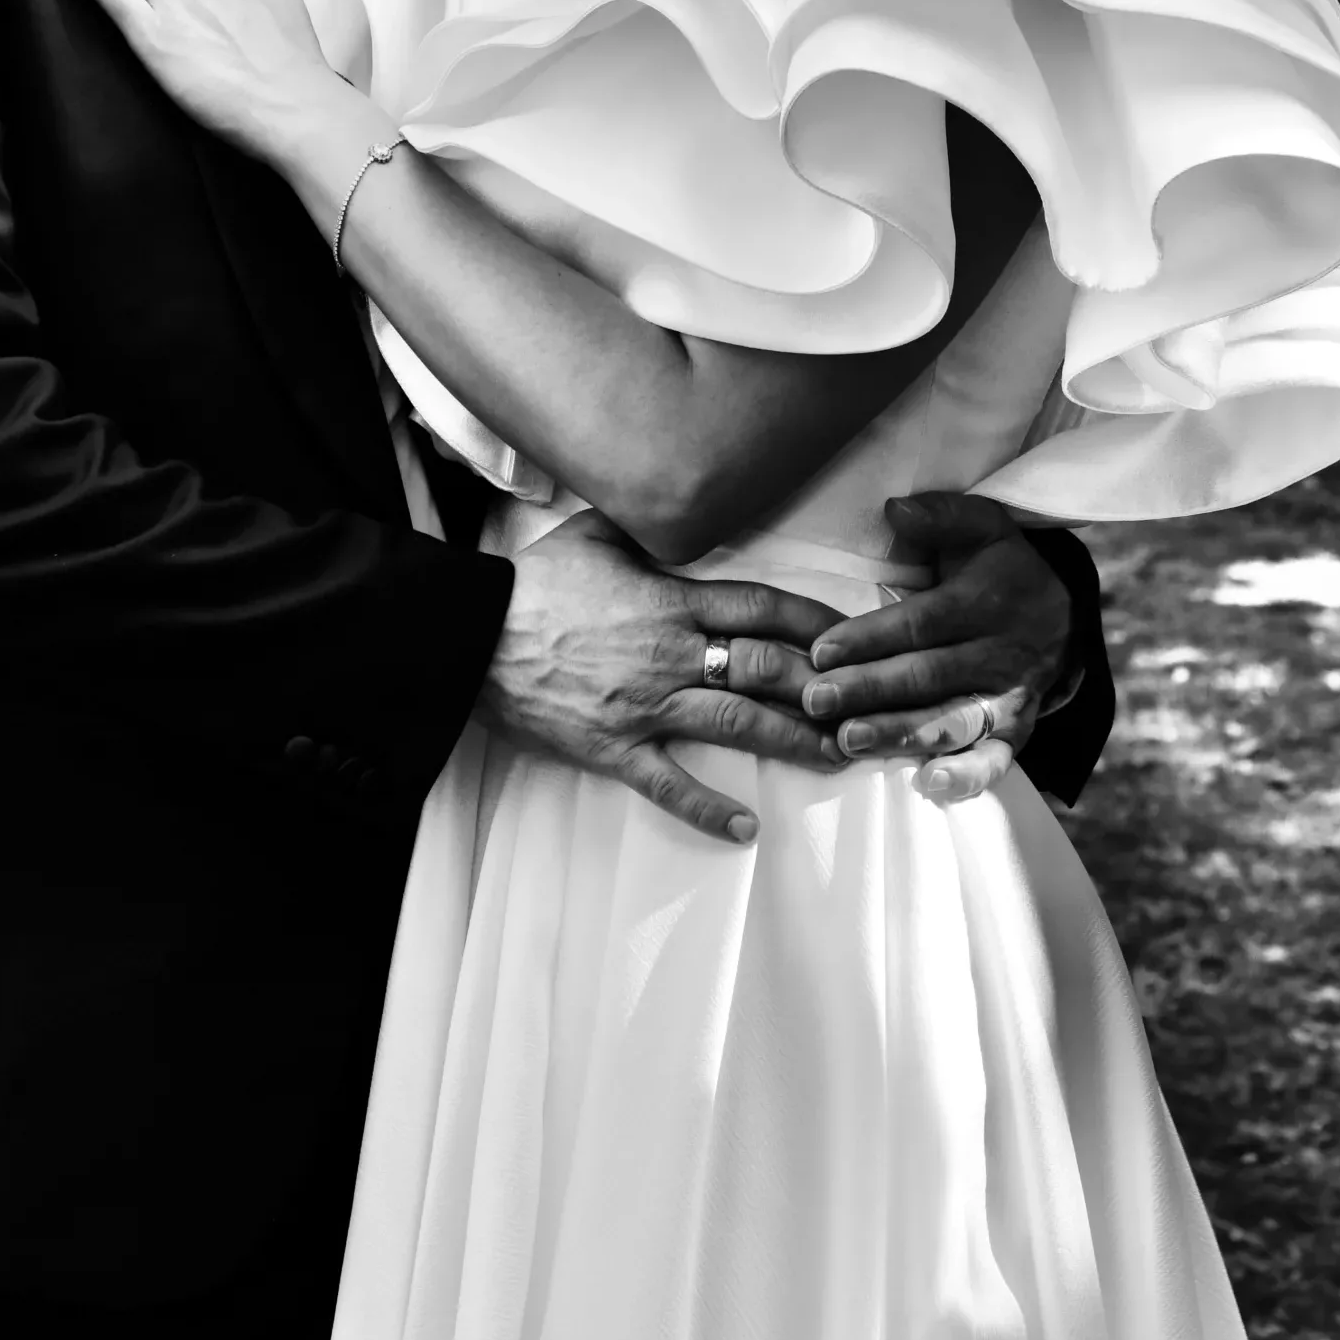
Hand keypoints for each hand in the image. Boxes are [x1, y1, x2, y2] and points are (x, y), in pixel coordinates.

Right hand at [481, 511, 846, 843]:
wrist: (470, 636)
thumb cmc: (532, 585)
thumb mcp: (592, 533)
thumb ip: (645, 528)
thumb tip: (677, 510)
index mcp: (670, 602)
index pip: (762, 608)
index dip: (817, 622)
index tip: (856, 636)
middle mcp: (671, 654)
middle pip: (766, 669)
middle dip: (824, 688)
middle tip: (869, 706)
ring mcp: (644, 705)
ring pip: (734, 724)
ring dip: (792, 741)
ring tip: (838, 757)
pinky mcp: (613, 746)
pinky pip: (667, 782)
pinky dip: (706, 807)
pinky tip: (746, 830)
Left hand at [798, 493, 1076, 805]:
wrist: (1061, 614)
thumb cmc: (999, 567)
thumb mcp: (982, 527)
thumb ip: (941, 516)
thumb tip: (895, 509)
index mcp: (986, 601)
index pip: (921, 623)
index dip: (870, 638)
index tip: (819, 651)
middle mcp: (1001, 654)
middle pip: (928, 676)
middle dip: (869, 690)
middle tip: (815, 701)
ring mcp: (1012, 698)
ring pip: (953, 721)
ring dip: (901, 735)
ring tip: (849, 742)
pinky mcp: (1018, 732)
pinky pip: (997, 761)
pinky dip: (967, 777)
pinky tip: (927, 785)